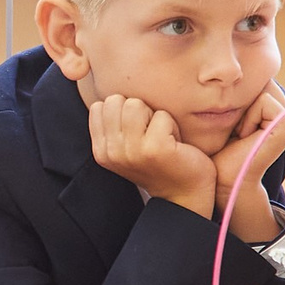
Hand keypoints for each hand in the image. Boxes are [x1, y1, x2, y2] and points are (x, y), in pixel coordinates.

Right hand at [88, 96, 215, 214]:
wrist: (184, 196)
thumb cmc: (159, 163)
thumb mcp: (127, 145)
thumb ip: (115, 123)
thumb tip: (111, 88)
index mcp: (101, 150)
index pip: (101, 105)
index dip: (124, 111)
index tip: (138, 133)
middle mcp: (111, 152)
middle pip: (118, 100)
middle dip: (139, 111)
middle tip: (152, 135)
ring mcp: (131, 151)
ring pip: (136, 104)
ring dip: (155, 117)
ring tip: (162, 137)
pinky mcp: (154, 149)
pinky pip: (162, 115)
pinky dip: (172, 126)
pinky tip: (174, 145)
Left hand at [210, 91, 284, 243]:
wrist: (222, 180)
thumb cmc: (218, 149)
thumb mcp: (225, 116)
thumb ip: (234, 94)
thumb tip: (226, 71)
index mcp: (273, 108)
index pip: (254, 78)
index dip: (235, 97)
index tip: (231, 125)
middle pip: (258, 81)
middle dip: (240, 103)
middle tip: (235, 131)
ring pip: (261, 90)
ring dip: (242, 112)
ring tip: (240, 134)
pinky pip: (264, 101)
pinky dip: (249, 118)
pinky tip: (246, 137)